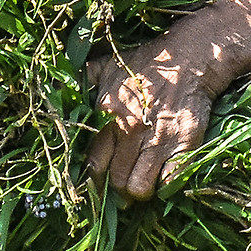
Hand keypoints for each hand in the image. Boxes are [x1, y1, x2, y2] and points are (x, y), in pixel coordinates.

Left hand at [83, 0, 250, 198]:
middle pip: (116, 180)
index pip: (93, 163)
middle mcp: (131, 130)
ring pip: (140, 187)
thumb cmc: (148, 62)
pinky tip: (164, 178)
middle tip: (123, 191)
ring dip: (140, 193)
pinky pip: (170, 181)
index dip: (95, 180)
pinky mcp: (185, 143)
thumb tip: (59, 87)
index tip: (100, 184)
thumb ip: (85, 78)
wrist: (191, 57)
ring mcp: (159, 139)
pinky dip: (166, 186)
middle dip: (118, 192)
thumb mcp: (110, 64)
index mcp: (108, 114)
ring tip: (142, 187)